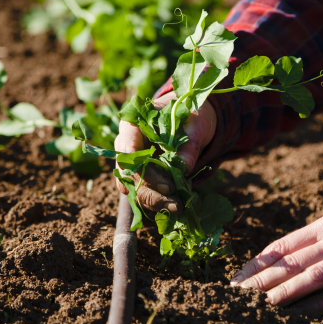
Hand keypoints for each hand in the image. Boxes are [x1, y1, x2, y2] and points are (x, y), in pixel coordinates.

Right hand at [114, 92, 216, 213]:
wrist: (192, 120)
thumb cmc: (191, 115)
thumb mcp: (196, 123)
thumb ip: (189, 144)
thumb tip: (183, 168)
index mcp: (134, 124)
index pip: (127, 149)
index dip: (144, 170)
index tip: (167, 186)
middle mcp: (127, 144)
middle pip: (129, 173)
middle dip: (152, 190)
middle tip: (175, 202)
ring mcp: (132, 161)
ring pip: (134, 186)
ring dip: (154, 200)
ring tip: (178, 207)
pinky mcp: (141, 174)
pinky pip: (141, 191)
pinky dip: (156, 201)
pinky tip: (173, 207)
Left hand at [230, 191, 322, 315]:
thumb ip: (322, 233)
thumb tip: (294, 250)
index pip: (284, 244)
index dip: (259, 262)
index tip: (240, 276)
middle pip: (291, 262)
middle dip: (262, 280)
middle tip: (239, 295)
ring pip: (311, 277)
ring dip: (285, 292)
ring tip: (263, 305)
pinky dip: (320, 304)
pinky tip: (302, 313)